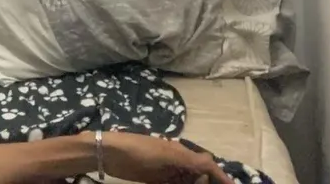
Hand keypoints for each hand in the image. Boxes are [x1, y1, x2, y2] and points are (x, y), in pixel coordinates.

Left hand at [102, 131, 231, 183]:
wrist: (109, 153)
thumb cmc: (139, 150)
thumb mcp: (166, 154)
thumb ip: (189, 160)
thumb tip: (213, 161)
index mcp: (181, 151)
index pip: (207, 164)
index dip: (220, 176)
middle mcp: (176, 161)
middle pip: (199, 175)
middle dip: (207, 182)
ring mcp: (166, 171)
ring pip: (187, 181)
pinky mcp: (155, 179)